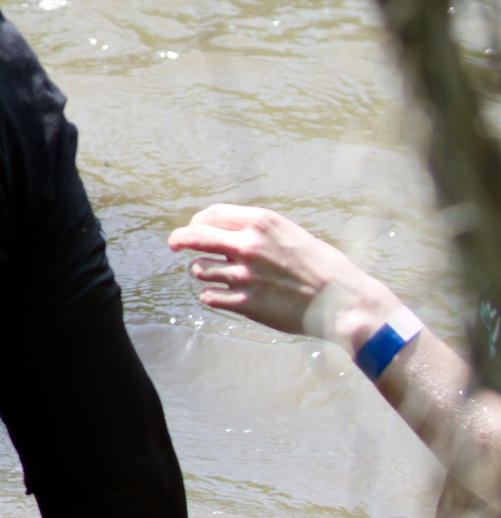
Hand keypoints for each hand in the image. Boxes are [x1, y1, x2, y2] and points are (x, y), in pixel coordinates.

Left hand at [168, 203, 402, 350]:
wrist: (343, 301)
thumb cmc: (321, 266)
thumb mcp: (290, 234)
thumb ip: (257, 230)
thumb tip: (225, 229)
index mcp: (261, 223)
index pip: (210, 214)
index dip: (197, 221)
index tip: (194, 227)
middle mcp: (248, 246)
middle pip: (193, 237)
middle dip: (178, 240)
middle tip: (173, 245)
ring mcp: (245, 276)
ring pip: (199, 269)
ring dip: (202, 272)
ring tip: (214, 275)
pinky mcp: (246, 303)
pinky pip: (210, 297)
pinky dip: (211, 296)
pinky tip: (220, 295)